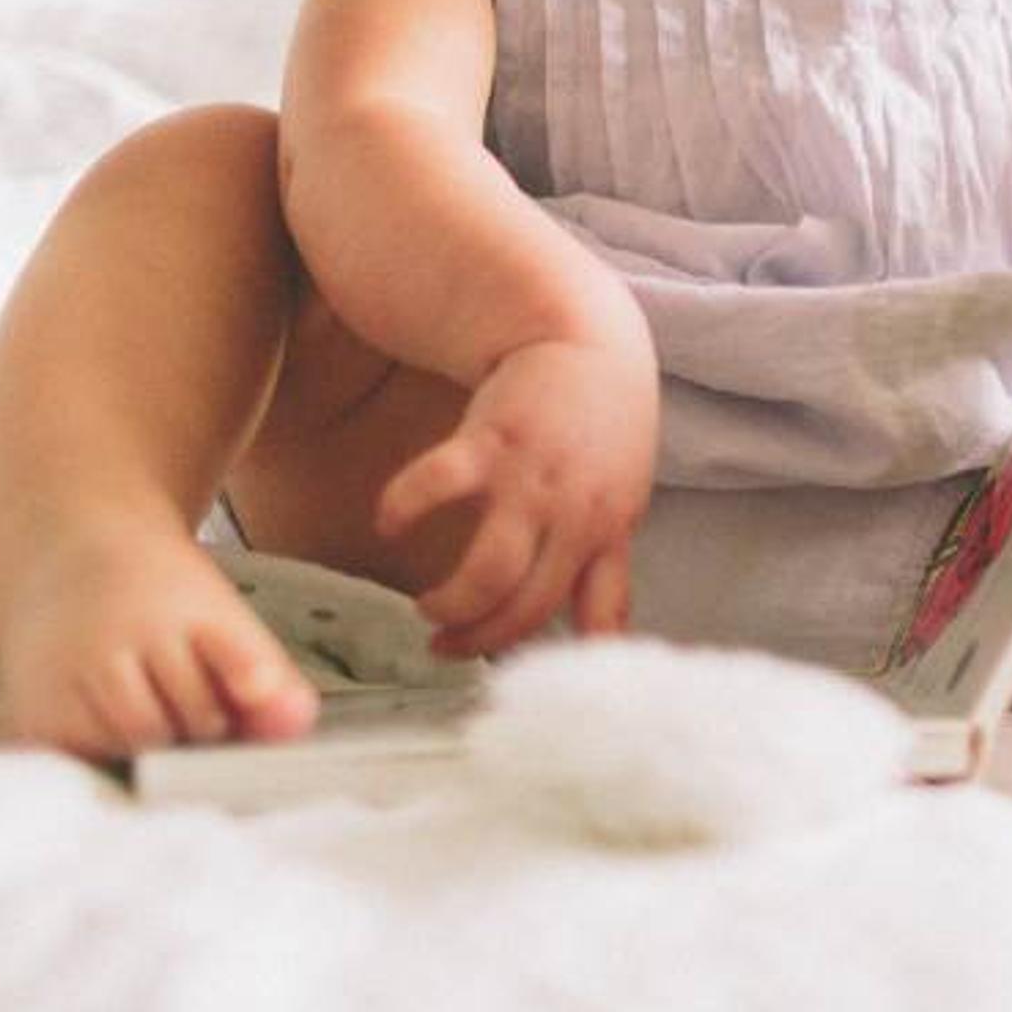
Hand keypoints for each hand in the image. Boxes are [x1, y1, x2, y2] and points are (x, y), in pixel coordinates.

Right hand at [373, 327, 658, 657]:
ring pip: (487, 571)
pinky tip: (390, 520)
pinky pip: (438, 487)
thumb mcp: (621, 504)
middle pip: (523, 605)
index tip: (500, 670)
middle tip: (443, 642)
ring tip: (427, 607)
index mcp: (608, 531)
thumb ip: (606, 571)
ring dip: (449, 602)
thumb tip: (603, 639)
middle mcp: (574, 514)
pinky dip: (404, 509)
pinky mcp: (491, 441)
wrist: (587, 342)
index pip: (583, 616)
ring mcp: (533, 480)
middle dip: (477, 638)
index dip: (538, 647)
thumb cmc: (603, 431)